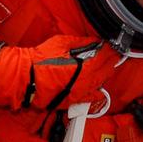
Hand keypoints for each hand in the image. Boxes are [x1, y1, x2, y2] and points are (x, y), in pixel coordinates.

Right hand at [0, 35, 119, 110]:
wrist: (27, 79)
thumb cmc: (40, 60)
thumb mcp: (61, 43)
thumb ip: (80, 43)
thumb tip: (92, 42)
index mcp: (85, 66)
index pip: (104, 57)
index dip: (110, 50)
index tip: (113, 45)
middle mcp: (86, 81)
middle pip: (105, 71)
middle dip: (111, 62)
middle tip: (115, 55)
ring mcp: (80, 92)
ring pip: (99, 83)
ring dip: (105, 74)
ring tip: (109, 68)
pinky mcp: (73, 100)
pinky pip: (90, 97)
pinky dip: (96, 91)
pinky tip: (99, 88)